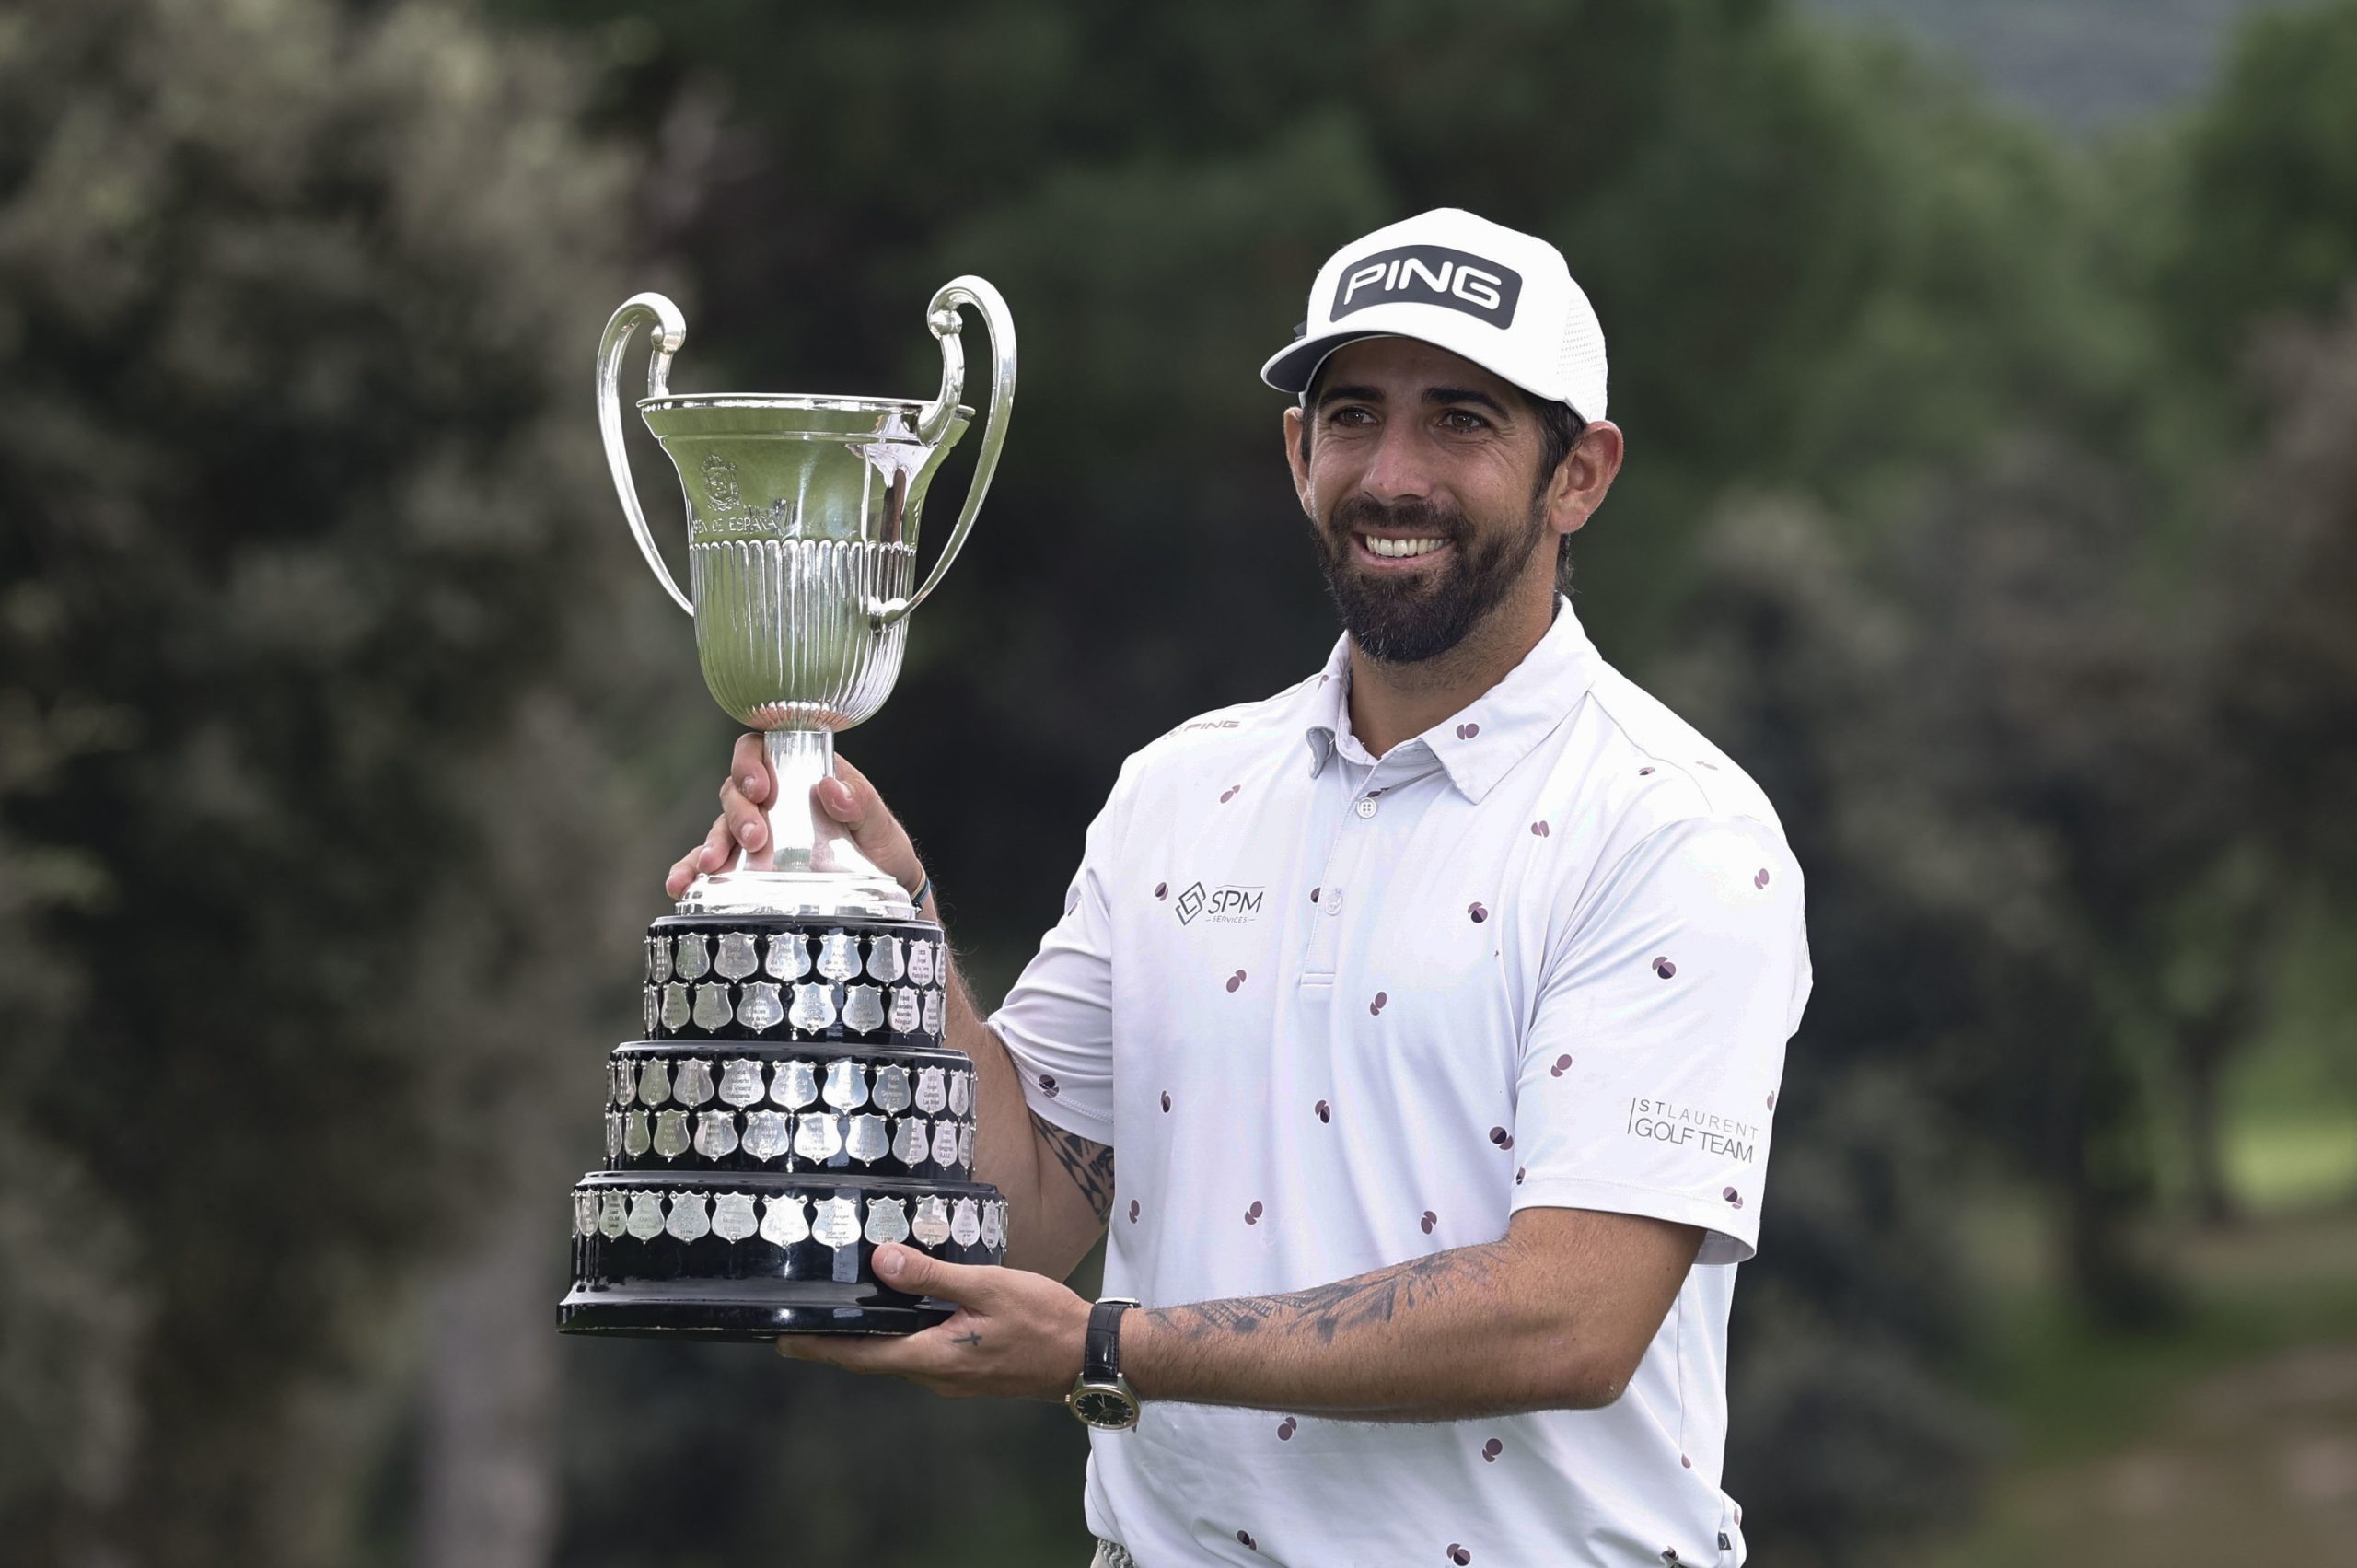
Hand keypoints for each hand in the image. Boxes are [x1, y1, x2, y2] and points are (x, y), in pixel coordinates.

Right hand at [666, 736, 927, 899]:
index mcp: (803, 773)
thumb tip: (830, 786)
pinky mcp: (746, 866)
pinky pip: (711, 863)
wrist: (887, 895)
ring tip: (710, 866)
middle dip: (739, 811)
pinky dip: (691, 871)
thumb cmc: (883, 849)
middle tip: (756, 837)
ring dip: (711, 843)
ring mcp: (758, 833)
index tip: (761, 787)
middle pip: (737, 789)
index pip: (763, 749)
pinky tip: (680, 885)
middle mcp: (774, 799)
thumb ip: (863, 802)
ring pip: (721, 825)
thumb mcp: (881, 825)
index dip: (752, 761)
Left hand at [774, 1244, 1090, 1402]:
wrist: (1089, 1355)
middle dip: (837, 1342)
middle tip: (802, 1322)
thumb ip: (933, 1277)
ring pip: (899, 1359)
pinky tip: (903, 1318)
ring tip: (845, 1314)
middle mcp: (938, 1376)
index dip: (819, 1348)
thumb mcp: (987, 1287)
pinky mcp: (970, 1373)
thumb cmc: (1044, 1320)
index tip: (782, 1341)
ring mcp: (955, 1379)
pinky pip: (923, 1356)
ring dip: (870, 1341)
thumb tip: (883, 1262)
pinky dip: (901, 1339)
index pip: (861, 1356)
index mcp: (934, 1357)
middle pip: (874, 1360)